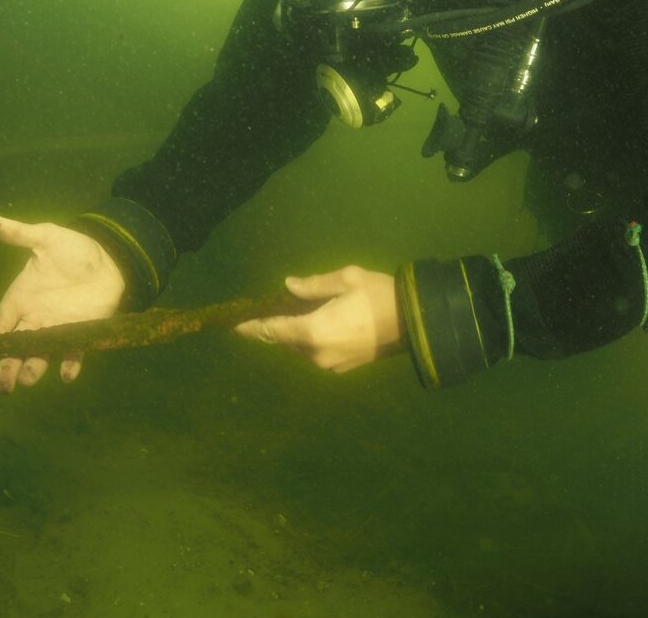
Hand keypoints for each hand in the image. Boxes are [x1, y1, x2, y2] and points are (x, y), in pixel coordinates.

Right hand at [0, 212, 124, 391]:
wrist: (110, 257)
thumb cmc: (75, 249)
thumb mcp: (45, 237)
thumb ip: (18, 234)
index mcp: (20, 298)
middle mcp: (34, 318)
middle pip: (14, 348)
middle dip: (6, 367)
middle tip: (3, 385)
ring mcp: (57, 328)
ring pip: (39, 354)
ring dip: (34, 368)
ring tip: (28, 380)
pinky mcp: (81, 333)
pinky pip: (73, 353)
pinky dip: (69, 364)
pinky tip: (66, 374)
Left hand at [235, 266, 401, 372]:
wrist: (415, 322)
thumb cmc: (379, 295)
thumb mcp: (345, 279)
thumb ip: (312, 285)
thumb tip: (288, 286)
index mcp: (313, 331)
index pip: (271, 330)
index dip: (250, 327)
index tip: (232, 324)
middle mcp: (316, 354)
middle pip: (284, 340)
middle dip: (275, 325)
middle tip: (268, 306)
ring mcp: (329, 364)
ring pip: (299, 348)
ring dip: (294, 332)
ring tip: (296, 311)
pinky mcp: (341, 367)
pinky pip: (315, 352)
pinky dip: (310, 339)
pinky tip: (318, 322)